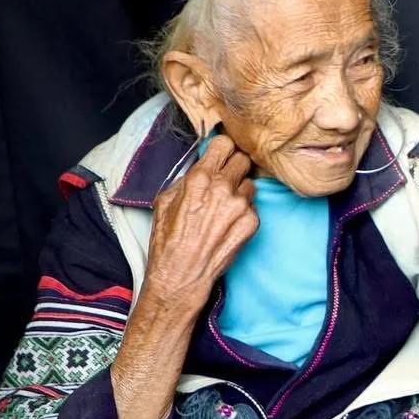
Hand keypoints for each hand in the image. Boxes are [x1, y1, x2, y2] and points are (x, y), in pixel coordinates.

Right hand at [141, 134, 258, 316]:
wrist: (182, 274)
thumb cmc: (169, 240)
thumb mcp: (165, 200)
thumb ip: (187, 178)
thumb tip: (203, 166)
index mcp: (200, 179)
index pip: (224, 144)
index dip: (223, 149)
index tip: (221, 154)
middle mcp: (223, 188)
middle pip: (243, 159)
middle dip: (234, 166)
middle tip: (225, 178)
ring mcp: (241, 206)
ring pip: (250, 183)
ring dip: (240, 191)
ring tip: (224, 207)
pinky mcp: (252, 222)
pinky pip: (253, 206)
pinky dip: (244, 211)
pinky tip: (229, 223)